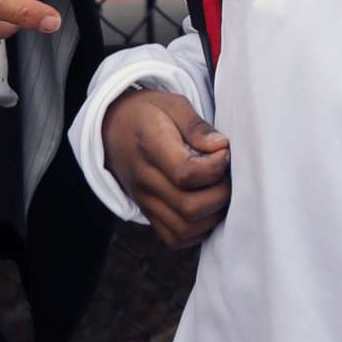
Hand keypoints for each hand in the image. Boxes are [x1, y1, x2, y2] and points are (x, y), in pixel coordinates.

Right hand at [101, 88, 231, 247]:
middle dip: (221, 194)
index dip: (214, 168)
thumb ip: (197, 126)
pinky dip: (199, 229)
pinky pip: (175, 237)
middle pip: (188, 207)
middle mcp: (144, 180)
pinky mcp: (148, 214)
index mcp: (149, 146)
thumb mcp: (173, 104)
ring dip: (213, 214)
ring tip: (221, 190)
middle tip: (228, 174)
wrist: (113, 129)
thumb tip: (221, 147)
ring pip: (184, 229)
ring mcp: (144, 201)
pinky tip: (208, 207)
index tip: (225, 152)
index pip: (185, 173)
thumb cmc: (149, 114)